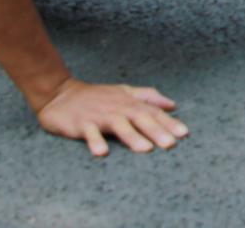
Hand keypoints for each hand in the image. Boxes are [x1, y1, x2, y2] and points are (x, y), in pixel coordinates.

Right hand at [34, 79, 188, 157]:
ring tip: (145, 149)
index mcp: (129, 102)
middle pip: (140, 118)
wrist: (60, 94)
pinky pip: (89, 133)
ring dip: (132, 137)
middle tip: (171, 144)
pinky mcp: (81, 124)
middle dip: (156, 131)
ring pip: (118, 126)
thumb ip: (149, 97)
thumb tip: (173, 105)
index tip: (184, 133)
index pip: (153, 111)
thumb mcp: (124, 92)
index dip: (169, 122)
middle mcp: (117, 108)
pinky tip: (102, 153)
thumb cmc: (96, 96)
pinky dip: (95, 142)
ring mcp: (99, 116)